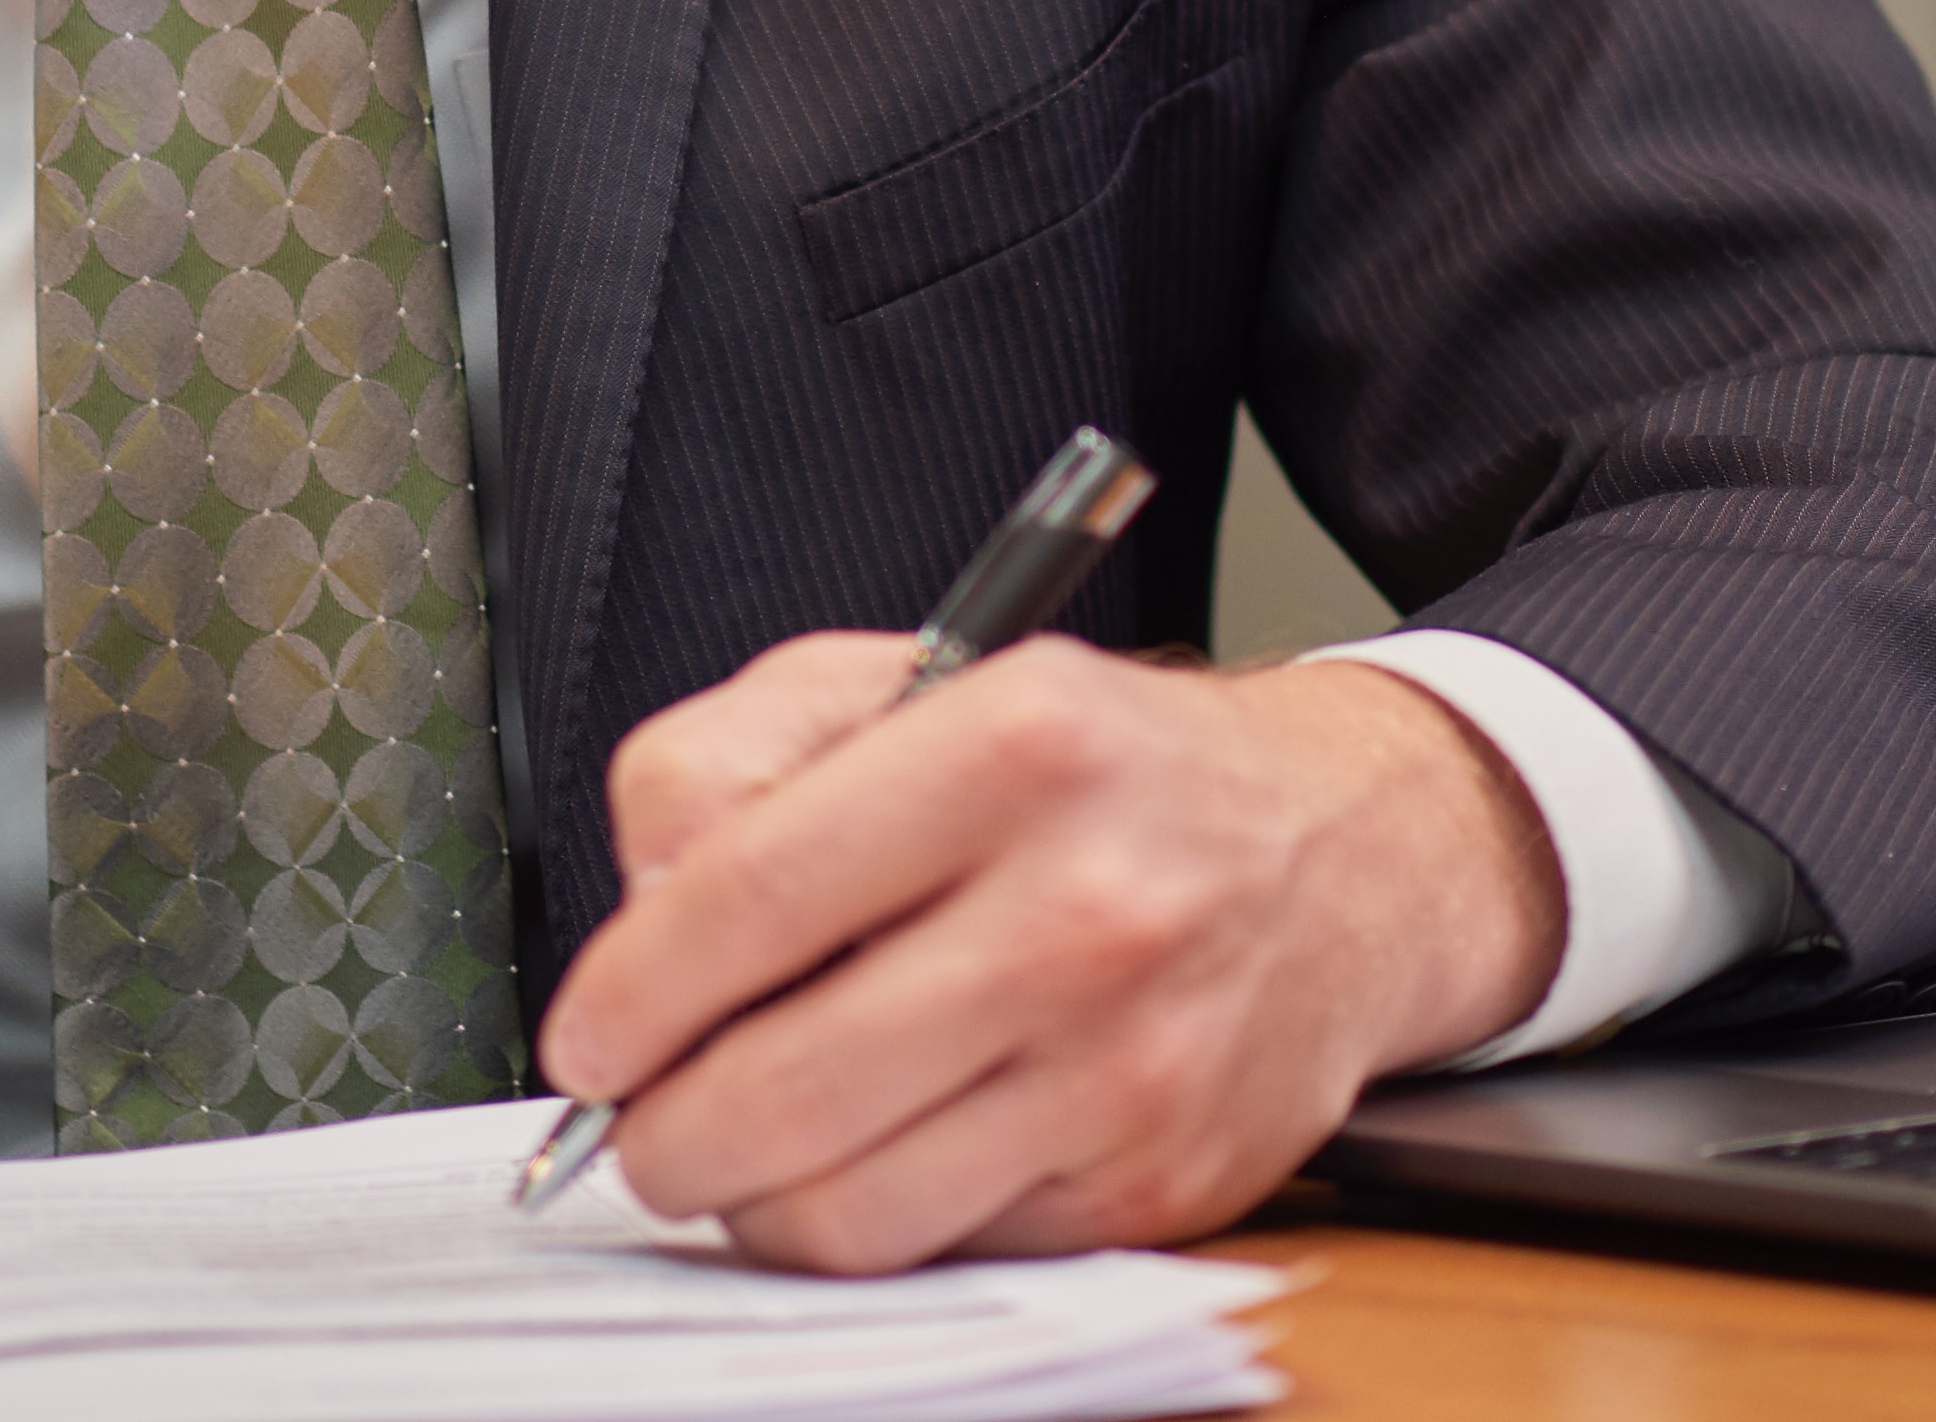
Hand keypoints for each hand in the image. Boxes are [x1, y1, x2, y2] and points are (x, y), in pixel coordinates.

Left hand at [532, 637, 1561, 1271]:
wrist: (1347, 853)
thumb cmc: (1096, 769)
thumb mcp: (901, 681)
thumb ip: (726, 758)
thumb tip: (642, 909)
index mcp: (1015, 744)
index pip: (748, 894)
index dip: (630, 992)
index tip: (588, 1037)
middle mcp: (1088, 907)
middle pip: (779, 1088)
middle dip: (665, 1132)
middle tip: (646, 1118)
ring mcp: (1133, 1064)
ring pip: (848, 1210)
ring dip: (754, 1198)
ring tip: (751, 1140)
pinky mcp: (1163, 1186)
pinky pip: (946, 1254)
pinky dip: (879, 1220)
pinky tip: (885, 1144)